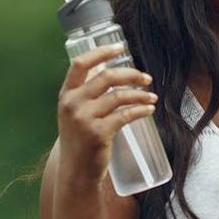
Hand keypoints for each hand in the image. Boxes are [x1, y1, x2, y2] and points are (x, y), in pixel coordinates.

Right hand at [56, 44, 156, 183]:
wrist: (75, 172)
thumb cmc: (78, 141)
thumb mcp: (73, 113)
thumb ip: (85, 93)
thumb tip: (103, 70)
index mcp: (66, 95)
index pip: (81, 64)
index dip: (102, 52)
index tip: (120, 47)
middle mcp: (72, 104)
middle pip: (107, 77)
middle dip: (131, 74)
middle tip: (146, 78)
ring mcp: (84, 118)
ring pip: (119, 96)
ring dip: (140, 95)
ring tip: (151, 97)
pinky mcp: (98, 133)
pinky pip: (126, 115)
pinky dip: (141, 111)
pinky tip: (149, 110)